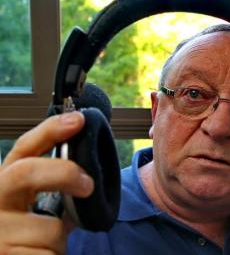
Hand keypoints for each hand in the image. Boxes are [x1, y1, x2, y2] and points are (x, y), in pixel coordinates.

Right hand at [0, 112, 93, 253]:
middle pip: (26, 172)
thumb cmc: (21, 236)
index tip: (78, 120)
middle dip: (63, 172)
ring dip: (58, 241)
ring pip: (49, 229)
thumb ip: (49, 189)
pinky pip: (50, 254)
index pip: (23, 149)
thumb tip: (86, 174)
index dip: (50, 131)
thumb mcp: (29, 208)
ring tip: (42, 247)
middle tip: (88, 185)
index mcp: (2, 186)